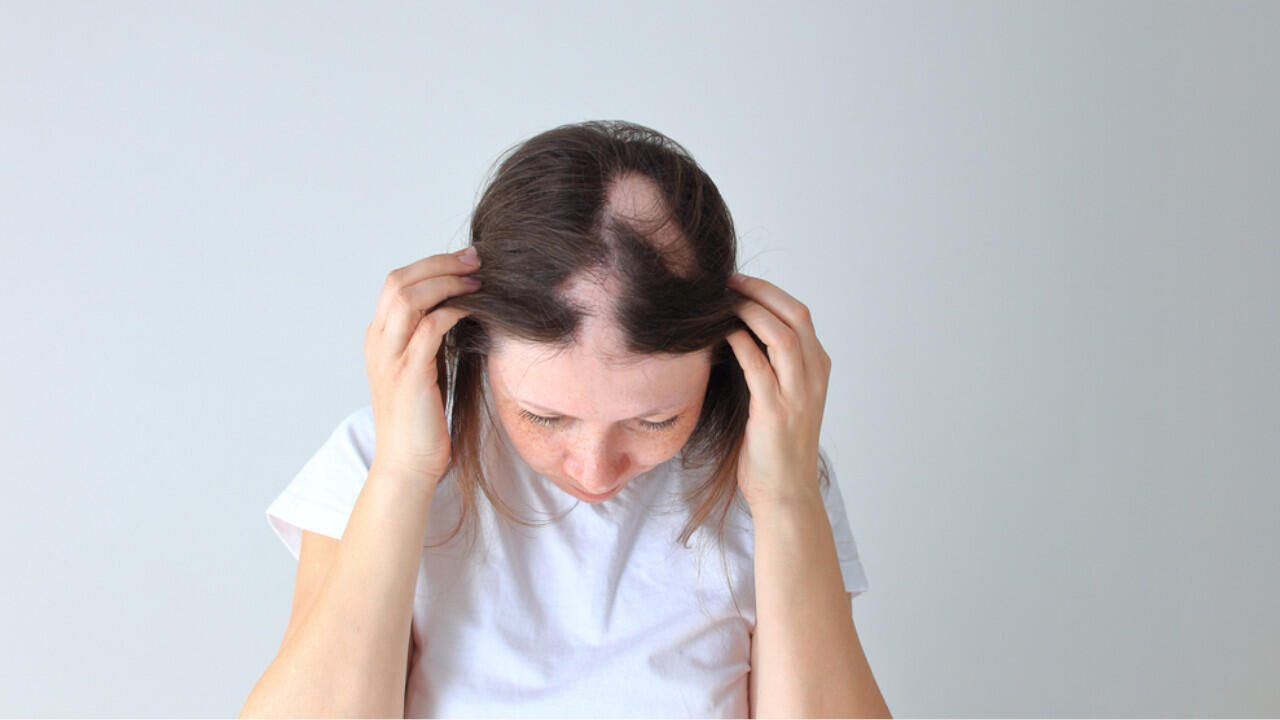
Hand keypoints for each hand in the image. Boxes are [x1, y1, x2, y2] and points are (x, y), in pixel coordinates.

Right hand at [364, 246, 483, 485]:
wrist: (407, 465)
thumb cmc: (421, 421)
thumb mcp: (423, 370)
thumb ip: (429, 339)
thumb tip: (458, 308)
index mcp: (379, 338)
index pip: (396, 282)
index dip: (430, 264)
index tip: (466, 260)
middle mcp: (378, 342)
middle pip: (399, 281)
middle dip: (439, 263)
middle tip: (475, 259)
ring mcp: (390, 357)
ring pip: (408, 297)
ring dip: (446, 281)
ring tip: (477, 280)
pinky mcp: (409, 374)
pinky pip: (430, 328)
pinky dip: (453, 311)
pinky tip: (474, 309)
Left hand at [724, 272, 831, 509]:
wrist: (785, 493)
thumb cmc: (776, 447)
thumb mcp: (785, 397)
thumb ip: (773, 366)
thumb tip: (738, 331)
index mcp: (818, 370)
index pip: (800, 314)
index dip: (769, 292)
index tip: (739, 283)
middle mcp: (814, 377)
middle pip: (795, 315)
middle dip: (761, 292)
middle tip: (728, 282)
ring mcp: (798, 394)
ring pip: (782, 335)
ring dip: (750, 312)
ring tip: (722, 303)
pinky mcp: (775, 412)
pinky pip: (758, 366)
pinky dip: (739, 343)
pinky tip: (721, 334)